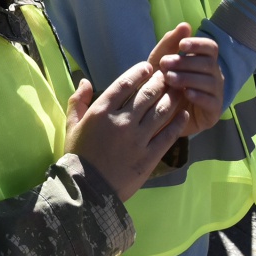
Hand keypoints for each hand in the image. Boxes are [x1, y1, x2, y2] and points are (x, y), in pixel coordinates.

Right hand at [64, 61, 189, 201]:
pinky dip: (178, 122)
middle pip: (146, 94)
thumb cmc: (78, 155)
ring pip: (160, 111)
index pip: (124, 84)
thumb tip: (84, 80)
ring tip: (178, 90)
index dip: (138, 72)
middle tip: (167, 75)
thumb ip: (78, 100)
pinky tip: (184, 114)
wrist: (89, 189)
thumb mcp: (72, 125)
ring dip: (171, 98)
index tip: (148, 67)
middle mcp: (122, 121)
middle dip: (159, 81)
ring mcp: (138, 138)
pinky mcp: (150, 155)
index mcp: (101, 111)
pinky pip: (168, 135)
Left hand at [147, 22, 223, 134]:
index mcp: (203, 61)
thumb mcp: (159, 62)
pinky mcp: (213, 112)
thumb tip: (185, 25)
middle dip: (186, 62)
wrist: (155, 115)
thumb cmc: (160, 84)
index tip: (183, 45)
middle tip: (165, 65)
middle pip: (209, 63)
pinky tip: (185, 93)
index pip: (211, 47)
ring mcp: (215, 94)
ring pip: (210, 82)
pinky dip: (199, 95)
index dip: (199, 44)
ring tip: (169, 79)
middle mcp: (213, 76)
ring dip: (189, 78)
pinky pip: (212, 101)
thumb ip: (170, 44)